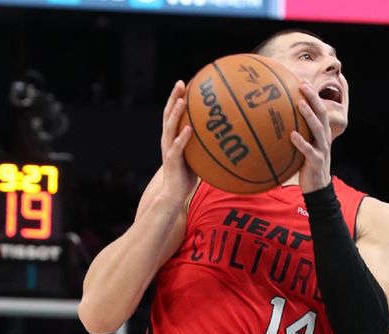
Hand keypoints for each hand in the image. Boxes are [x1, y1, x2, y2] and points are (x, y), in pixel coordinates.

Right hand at [158, 81, 195, 206]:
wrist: (173, 195)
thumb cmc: (186, 177)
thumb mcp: (195, 157)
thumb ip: (202, 145)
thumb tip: (221, 137)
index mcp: (172, 138)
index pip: (172, 114)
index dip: (176, 98)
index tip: (184, 84)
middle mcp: (167, 140)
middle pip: (168, 114)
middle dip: (174, 97)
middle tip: (180, 83)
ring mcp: (168, 149)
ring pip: (170, 127)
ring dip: (176, 113)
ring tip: (182, 100)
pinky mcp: (172, 160)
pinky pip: (178, 147)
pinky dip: (183, 137)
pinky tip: (189, 128)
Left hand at [290, 81, 332, 192]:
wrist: (317, 187)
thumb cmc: (307, 166)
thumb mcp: (304, 147)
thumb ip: (297, 134)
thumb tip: (277, 124)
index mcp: (321, 133)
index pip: (320, 110)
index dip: (313, 96)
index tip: (302, 82)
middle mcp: (324, 138)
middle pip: (322, 114)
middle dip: (313, 98)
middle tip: (302, 85)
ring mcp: (322, 149)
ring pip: (318, 129)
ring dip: (309, 115)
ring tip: (300, 104)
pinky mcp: (316, 161)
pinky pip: (309, 150)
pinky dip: (301, 142)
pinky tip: (292, 135)